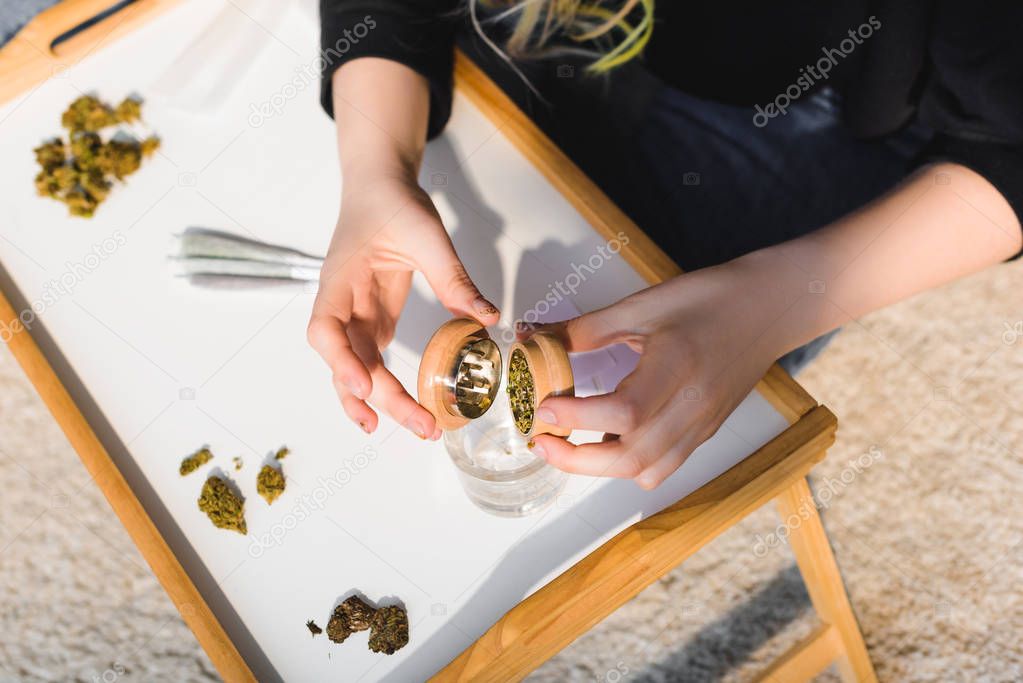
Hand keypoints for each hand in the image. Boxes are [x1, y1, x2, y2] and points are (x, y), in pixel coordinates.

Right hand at [308, 171, 498, 437]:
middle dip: (378, 398)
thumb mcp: (427, 234)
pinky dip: (388, 389)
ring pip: (357, 370)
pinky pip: (373, 363)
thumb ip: (453, 277)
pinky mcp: (373, 322)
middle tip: (421, 423)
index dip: (340, 360)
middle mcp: (341, 305)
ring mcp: (355, 317)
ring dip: (383, 402)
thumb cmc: (392, 203)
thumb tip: (486, 317)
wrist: (380, 187)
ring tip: (419, 428)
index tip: (364, 384)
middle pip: (346, 363)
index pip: (324, 328)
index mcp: (341, 280)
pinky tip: (408, 411)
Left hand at [524, 258, 786, 488]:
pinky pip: (663, 466)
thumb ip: (586, 329)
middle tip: (541, 439)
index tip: (543, 406)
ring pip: (646, 471)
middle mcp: (693, 406)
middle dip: (576, 460)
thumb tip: (535, 339)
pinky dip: (628, 464)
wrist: (770, 308)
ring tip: (566, 444)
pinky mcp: (705, 432)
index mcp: (678, 366)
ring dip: (599, 467)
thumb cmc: (711, 298)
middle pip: (632, 458)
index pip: (624, 412)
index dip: (577, 416)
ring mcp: (702, 425)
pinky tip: (607, 439)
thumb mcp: (643, 304)